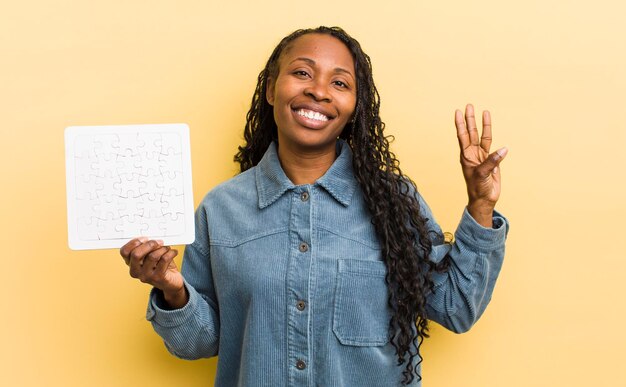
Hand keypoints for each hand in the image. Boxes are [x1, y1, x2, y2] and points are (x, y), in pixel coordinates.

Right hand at [120, 237, 187, 307]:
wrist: (171, 282)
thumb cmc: (160, 266)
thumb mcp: (150, 256)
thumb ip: (147, 248)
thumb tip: (152, 236)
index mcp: (131, 263)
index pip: (124, 252)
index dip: (134, 242)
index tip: (145, 238)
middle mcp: (136, 271)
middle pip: (136, 254)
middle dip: (149, 244)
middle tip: (159, 242)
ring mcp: (146, 276)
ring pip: (152, 256)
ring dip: (162, 249)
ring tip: (167, 248)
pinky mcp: (158, 278)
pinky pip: (164, 260)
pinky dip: (170, 253)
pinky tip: (173, 252)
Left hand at [454, 104, 507, 226]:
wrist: (484, 199)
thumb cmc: (478, 188)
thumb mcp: (482, 174)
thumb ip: (492, 161)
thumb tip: (503, 149)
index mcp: (466, 156)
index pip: (462, 135)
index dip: (460, 123)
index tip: (458, 111)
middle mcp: (473, 153)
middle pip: (471, 132)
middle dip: (470, 119)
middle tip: (469, 105)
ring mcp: (482, 156)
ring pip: (482, 136)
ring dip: (482, 124)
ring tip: (484, 111)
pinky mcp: (492, 161)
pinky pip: (493, 146)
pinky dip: (495, 138)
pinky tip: (494, 129)